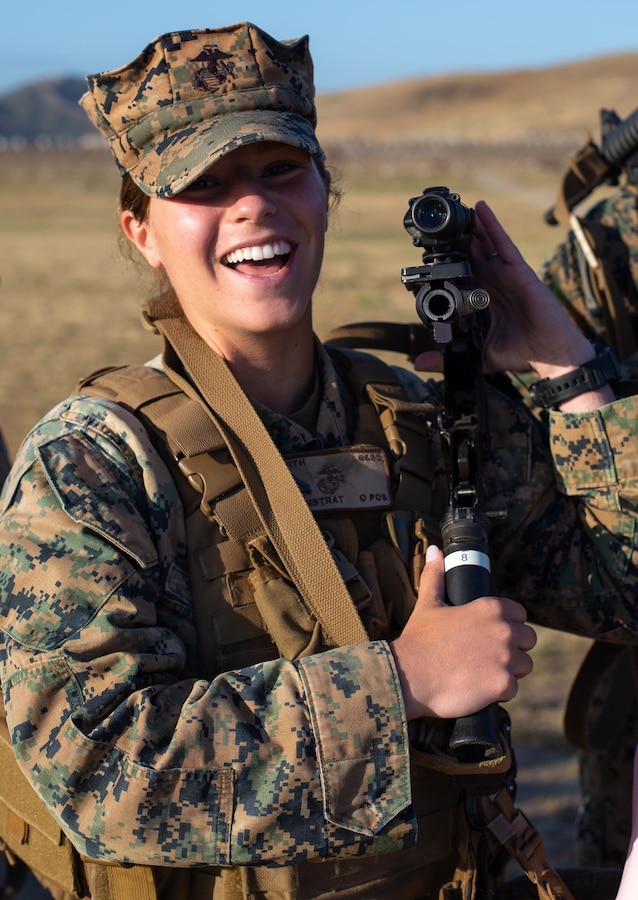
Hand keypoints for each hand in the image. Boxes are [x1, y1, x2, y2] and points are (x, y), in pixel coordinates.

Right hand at [390, 546, 536, 720]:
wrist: (409, 676)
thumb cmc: (419, 639)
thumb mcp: (428, 603)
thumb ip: (435, 575)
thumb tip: (435, 551)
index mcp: (490, 608)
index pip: (520, 614)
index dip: (509, 624)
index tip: (493, 633)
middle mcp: (503, 630)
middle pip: (528, 640)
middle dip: (514, 647)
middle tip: (488, 655)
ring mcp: (505, 658)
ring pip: (525, 665)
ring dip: (510, 670)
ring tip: (485, 671)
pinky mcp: (503, 684)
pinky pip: (513, 689)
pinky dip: (500, 691)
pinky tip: (480, 687)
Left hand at [414, 201, 595, 378]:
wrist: (549, 354)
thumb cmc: (518, 353)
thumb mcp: (476, 355)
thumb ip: (447, 357)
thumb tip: (418, 363)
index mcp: (480, 299)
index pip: (460, 276)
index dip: (446, 264)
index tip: (428, 253)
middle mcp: (491, 283)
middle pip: (470, 255)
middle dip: (456, 240)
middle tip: (438, 224)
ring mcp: (504, 274)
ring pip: (483, 244)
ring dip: (471, 227)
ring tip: (455, 209)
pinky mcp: (518, 269)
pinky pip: (502, 243)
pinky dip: (492, 225)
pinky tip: (481, 209)